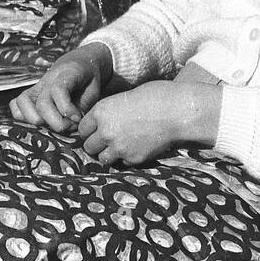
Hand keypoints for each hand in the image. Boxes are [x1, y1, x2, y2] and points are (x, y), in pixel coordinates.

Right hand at [8, 44, 110, 132]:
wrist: (78, 65)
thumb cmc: (87, 82)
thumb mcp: (93, 91)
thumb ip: (82, 108)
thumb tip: (70, 124)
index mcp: (67, 74)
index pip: (59, 89)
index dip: (67, 109)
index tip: (77, 118)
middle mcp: (48, 79)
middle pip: (43, 103)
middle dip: (55, 122)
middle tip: (68, 126)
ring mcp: (36, 86)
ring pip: (23, 102)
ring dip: (35, 120)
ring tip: (51, 125)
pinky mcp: (28, 94)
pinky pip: (15, 105)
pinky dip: (21, 116)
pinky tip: (38, 122)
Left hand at [76, 80, 220, 165]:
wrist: (178, 111)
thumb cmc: (156, 97)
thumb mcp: (126, 97)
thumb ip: (111, 111)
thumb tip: (104, 122)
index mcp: (101, 111)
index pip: (81, 129)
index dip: (90, 129)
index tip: (99, 128)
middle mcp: (106, 131)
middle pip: (88, 146)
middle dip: (97, 144)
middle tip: (109, 139)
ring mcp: (119, 147)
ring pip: (103, 158)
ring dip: (110, 154)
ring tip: (122, 145)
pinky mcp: (133, 158)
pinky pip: (123, 163)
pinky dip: (127, 158)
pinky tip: (138, 147)